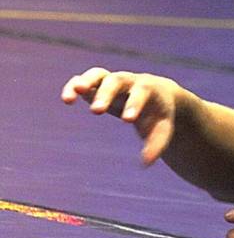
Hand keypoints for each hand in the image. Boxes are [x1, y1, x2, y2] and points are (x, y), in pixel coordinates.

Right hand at [61, 67, 181, 165]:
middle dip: (106, 94)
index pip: (142, 92)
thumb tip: (145, 163)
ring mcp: (112, 80)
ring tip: (73, 95)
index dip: (134, 104)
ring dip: (85, 81)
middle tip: (96, 111)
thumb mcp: (162, 128)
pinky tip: (67, 99)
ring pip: (97, 74)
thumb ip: (156, 144)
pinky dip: (73, 86)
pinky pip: (82, 80)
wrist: (157, 94)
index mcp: (149, 89)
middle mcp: (129, 81)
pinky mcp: (97, 84)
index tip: (127, 120)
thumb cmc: (158, 114)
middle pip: (117, 80)